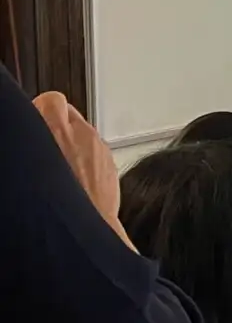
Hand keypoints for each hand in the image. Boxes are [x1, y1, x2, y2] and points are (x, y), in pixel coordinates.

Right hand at [34, 92, 121, 232]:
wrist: (80, 223)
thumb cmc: (52, 197)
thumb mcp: (28, 163)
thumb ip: (32, 142)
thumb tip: (30, 142)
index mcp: (53, 125)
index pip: (50, 99)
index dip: (41, 110)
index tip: (34, 122)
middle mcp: (81, 131)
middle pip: (70, 115)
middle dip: (58, 127)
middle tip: (46, 146)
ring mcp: (100, 146)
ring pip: (86, 134)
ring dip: (75, 144)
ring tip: (60, 168)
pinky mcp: (112, 162)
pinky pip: (98, 153)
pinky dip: (89, 160)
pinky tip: (75, 180)